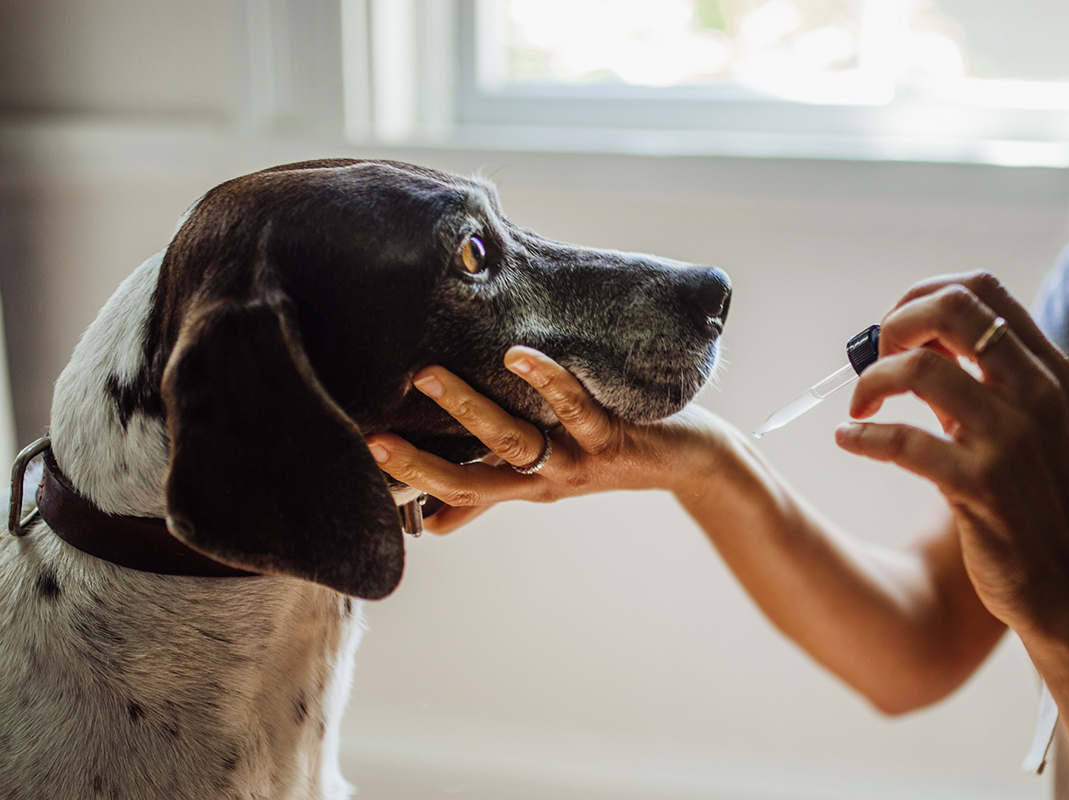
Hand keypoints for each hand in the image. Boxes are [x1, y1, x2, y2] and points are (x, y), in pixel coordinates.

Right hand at [365, 346, 725, 533]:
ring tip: (429, 376)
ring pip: (516, 441)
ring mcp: (577, 457)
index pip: (456, 488)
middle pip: (475, 475)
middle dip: (423, 462)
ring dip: (472, 410)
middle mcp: (544, 478)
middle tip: (374, 437)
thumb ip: (487, 497)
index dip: (410, 479)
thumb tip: (431, 523)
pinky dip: (549, 383)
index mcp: (523, 483)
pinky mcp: (612, 434)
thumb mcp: (542, 478)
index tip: (361, 457)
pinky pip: (576, 409)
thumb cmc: (608, 456)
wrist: (688, 460)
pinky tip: (519, 356)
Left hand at [834, 271, 1068, 636]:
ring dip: (869, 384)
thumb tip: (910, 333)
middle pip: (950, 308)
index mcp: (1045, 366)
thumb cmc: (1027, 494)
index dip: (920, 296)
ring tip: (858, 410)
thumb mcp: (1014, 421)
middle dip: (895, 325)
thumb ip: (974, 374)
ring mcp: (1011, 437)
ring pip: (920, 369)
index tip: (894, 331)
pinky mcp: (981, 485)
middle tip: (874, 364)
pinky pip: (903, 441)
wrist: (1063, 582)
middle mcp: (1034, 391)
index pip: (980, 287)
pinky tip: (848, 440)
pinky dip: (862, 436)